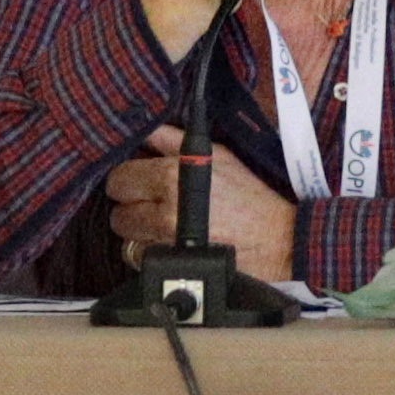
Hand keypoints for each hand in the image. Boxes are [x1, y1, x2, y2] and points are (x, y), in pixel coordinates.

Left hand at [99, 126, 298, 279]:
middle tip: (150, 206)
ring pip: (127, 240)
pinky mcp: (173, 266)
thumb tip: (145, 127)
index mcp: (171, 177)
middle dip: (131, 208)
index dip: (127, 181)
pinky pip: (142, 260)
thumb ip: (172, 140)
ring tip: (161, 227)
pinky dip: (150, 253)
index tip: (138, 183)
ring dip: (140, 234)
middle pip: (117, 214)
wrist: (276, 239)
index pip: (119, 179)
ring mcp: (166, 243)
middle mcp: (164, 211)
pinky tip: (168, 245)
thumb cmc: (249, 196)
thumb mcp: (215, 156)